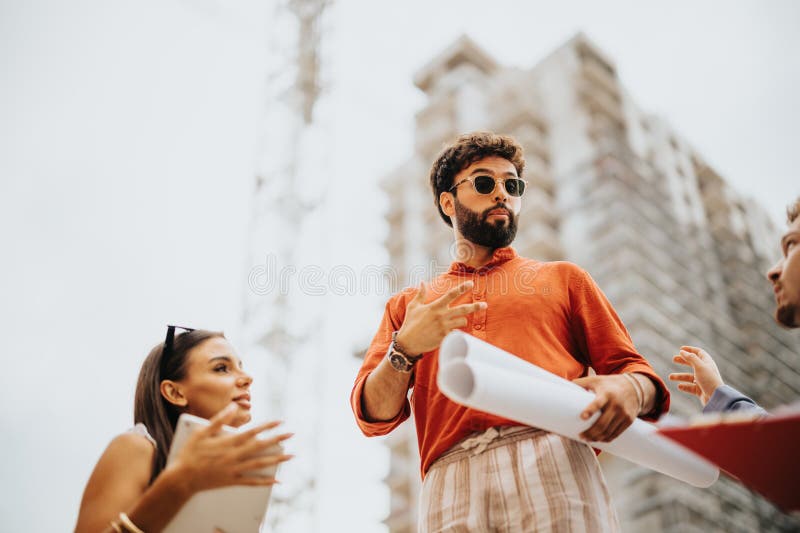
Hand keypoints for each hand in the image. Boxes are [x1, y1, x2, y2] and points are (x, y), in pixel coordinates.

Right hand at [170, 403, 293, 492]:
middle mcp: (234, 455)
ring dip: (277, 459)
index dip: (268, 426)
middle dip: (278, 440)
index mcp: (228, 442)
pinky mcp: (232, 481)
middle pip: (261, 446)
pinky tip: (276, 480)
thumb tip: (233, 407)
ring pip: (260, 463)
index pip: (253, 432)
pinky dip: (265, 481)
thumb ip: (219, 419)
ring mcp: (234, 469)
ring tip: (290, 455)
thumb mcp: (202, 432)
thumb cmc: (190, 453)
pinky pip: (252, 481)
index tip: (280, 421)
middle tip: (291, 434)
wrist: (182, 478)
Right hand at [395, 281, 485, 354]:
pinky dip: (457, 332)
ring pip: (462, 321)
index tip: (471, 283)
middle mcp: (441, 316)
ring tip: (458, 321)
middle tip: (485, 305)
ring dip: (462, 321)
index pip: (451, 294)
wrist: (407, 343)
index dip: (462, 288)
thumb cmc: (410, 323)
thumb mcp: (413, 306)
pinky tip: (454, 333)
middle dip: (476, 307)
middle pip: (463, 309)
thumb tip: (422, 282)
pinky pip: (457, 333)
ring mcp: (444, 327)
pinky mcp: (444, 338)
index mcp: (434, 306)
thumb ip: (420, 294)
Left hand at [573, 374, 639, 441]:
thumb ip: (580, 383)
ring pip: (609, 431)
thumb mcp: (595, 380)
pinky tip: (599, 440)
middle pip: (602, 424)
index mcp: (606, 394)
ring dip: (596, 438)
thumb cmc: (609, 384)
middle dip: (590, 432)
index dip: (590, 410)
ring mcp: (623, 414)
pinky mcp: (628, 421)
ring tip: (586, 439)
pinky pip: (616, 434)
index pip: (598, 403)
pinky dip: (607, 439)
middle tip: (580, 436)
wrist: (634, 387)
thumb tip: (562, 386)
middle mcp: (616, 405)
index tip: (582, 417)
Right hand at [668, 345, 723, 405]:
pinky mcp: (700, 390)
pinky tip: (679, 386)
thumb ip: (690, 358)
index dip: (690, 350)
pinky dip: (685, 386)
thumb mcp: (699, 366)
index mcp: (707, 363)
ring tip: (670, 377)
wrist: (716, 397)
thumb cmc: (709, 380)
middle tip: (674, 359)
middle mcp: (705, 371)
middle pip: (693, 363)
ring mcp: (703, 381)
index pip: (699, 353)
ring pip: (689, 377)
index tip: (681, 349)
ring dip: (679, 376)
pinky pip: (691, 387)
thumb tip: (682, 351)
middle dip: (683, 361)